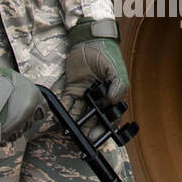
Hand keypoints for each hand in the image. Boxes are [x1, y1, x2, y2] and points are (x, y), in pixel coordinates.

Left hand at [61, 19, 127, 140]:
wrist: (90, 40)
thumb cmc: (107, 53)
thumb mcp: (116, 69)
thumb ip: (118, 85)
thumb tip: (114, 102)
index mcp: (111, 95)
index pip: (110, 116)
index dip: (105, 128)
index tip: (100, 137)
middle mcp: (98, 98)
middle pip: (94, 119)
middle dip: (90, 131)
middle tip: (86, 141)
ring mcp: (84, 94)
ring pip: (80, 114)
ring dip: (77, 124)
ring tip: (74, 134)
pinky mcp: (71, 88)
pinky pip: (67, 103)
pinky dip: (64, 112)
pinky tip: (62, 120)